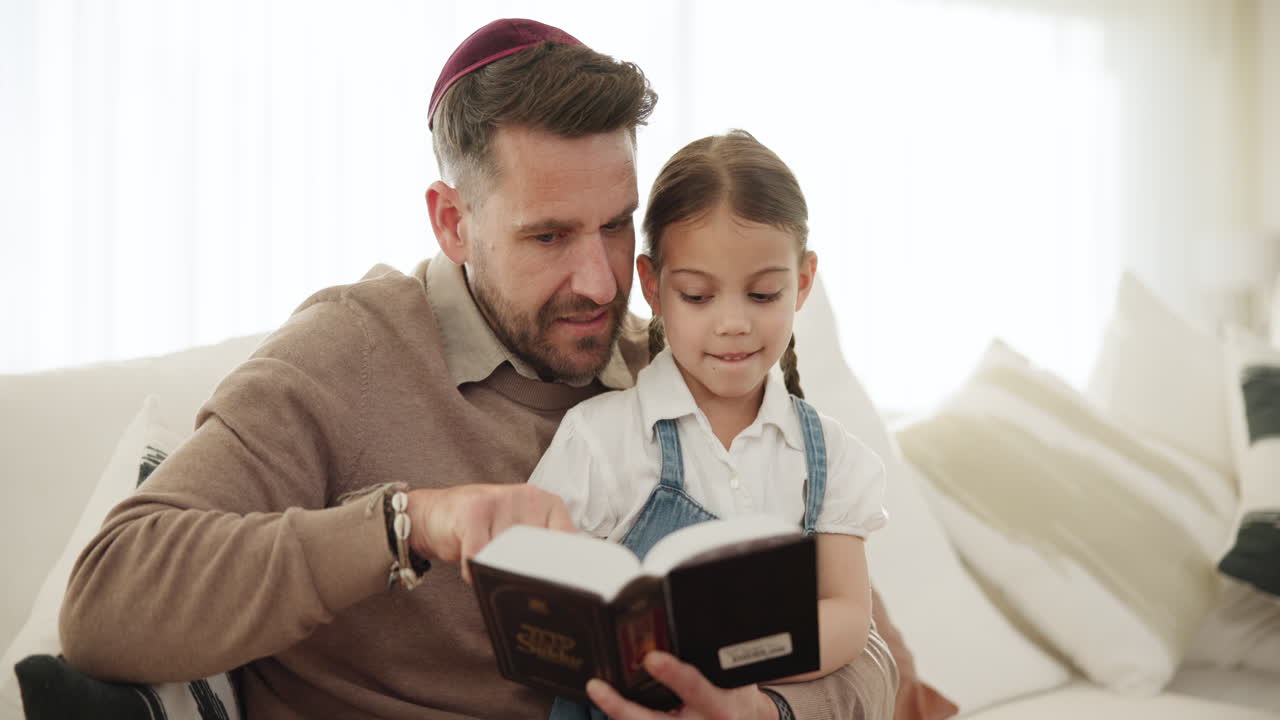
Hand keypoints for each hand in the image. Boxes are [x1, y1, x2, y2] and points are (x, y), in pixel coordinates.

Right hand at [405, 484, 575, 582]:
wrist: (436, 512)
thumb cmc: (484, 527)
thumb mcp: (519, 531)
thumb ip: (541, 549)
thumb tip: (565, 585)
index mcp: (547, 503)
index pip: (567, 539)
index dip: (563, 568)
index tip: (561, 589)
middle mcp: (528, 497)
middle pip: (539, 551)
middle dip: (528, 573)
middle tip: (517, 583)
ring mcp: (501, 500)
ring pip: (509, 555)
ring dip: (496, 571)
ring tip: (488, 564)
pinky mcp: (474, 511)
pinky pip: (480, 556)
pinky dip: (474, 571)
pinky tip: (471, 569)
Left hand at [586, 651, 779, 719]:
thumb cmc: (738, 695)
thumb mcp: (738, 673)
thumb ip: (719, 652)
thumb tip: (702, 610)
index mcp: (719, 706)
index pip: (694, 688)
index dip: (672, 674)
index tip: (651, 658)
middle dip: (622, 708)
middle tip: (598, 688)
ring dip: (616, 710)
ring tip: (597, 689)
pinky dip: (624, 714)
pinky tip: (608, 700)